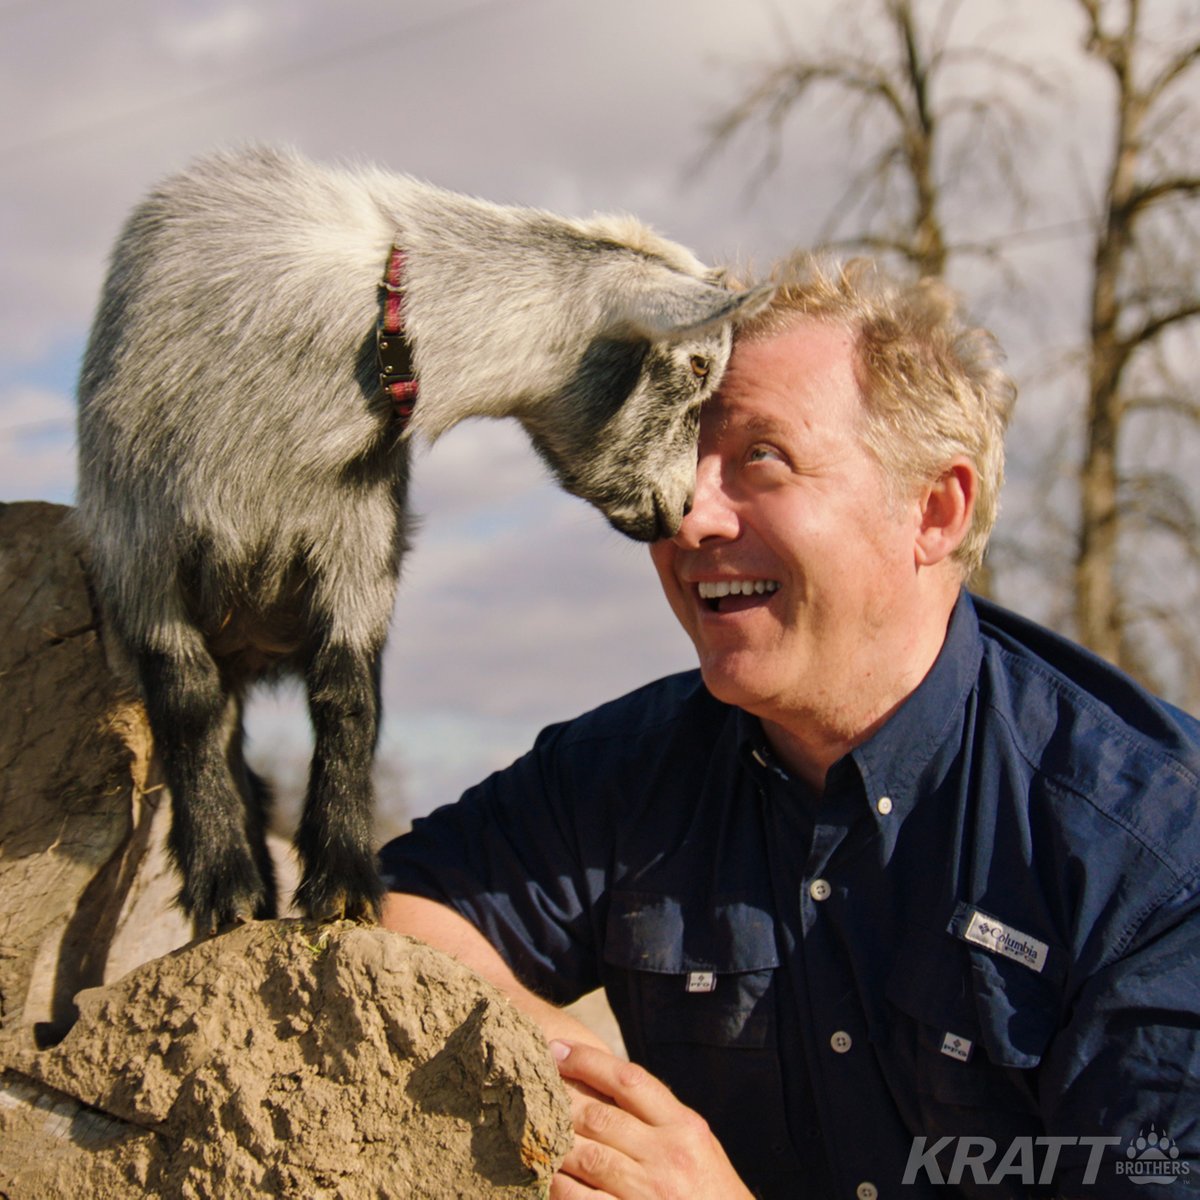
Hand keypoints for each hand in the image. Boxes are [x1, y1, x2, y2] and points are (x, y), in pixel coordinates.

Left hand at [549, 1039, 753, 1199]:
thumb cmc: (710, 1190)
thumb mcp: (697, 1144)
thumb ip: (659, 1116)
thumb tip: (607, 1083)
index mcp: (684, 1126)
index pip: (629, 1080)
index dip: (588, 1061)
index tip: (557, 1049)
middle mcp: (668, 1154)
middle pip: (601, 1117)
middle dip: (561, 1099)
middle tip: (530, 1085)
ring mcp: (650, 1192)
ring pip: (588, 1157)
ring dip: (555, 1143)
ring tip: (528, 1127)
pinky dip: (560, 1187)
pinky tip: (543, 1177)